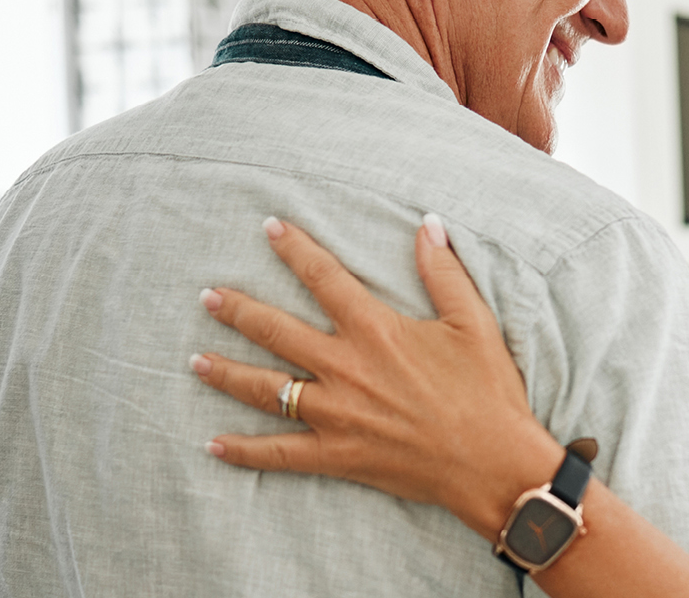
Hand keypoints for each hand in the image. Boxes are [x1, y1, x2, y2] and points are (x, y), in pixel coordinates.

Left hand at [190, 215, 564, 538]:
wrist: (493, 464)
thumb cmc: (488, 392)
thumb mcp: (473, 324)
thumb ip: (444, 273)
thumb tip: (428, 225)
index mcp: (376, 331)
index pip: (324, 279)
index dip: (295, 250)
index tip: (270, 228)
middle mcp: (346, 369)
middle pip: (276, 332)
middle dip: (237, 311)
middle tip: (207, 296)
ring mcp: (336, 415)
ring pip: (266, 389)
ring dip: (226, 373)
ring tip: (195, 361)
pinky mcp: (338, 456)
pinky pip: (280, 454)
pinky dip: (244, 452)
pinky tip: (214, 445)